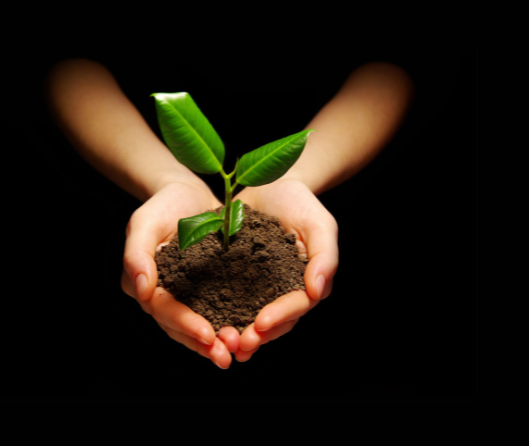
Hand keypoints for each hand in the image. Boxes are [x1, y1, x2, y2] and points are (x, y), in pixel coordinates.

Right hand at [120, 181, 235, 368]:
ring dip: (216, 344)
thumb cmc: (164, 203)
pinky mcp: (205, 291)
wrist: (190, 194)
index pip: (162, 310)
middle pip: (179, 327)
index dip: (184, 325)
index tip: (208, 334)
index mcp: (142, 284)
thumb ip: (137, 253)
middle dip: (202, 345)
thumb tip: (142, 292)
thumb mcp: (145, 221)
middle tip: (225, 357)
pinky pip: (216, 313)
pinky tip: (248, 336)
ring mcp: (183, 296)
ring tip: (238, 354)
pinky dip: (229, 326)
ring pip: (197, 327)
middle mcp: (160, 296)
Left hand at [217, 178, 338, 361]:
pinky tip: (203, 325)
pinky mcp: (234, 281)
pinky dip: (218, 316)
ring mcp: (258, 289)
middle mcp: (283, 292)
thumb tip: (317, 291)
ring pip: (250, 319)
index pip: (297, 306)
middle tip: (238, 345)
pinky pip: (226, 302)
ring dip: (237, 334)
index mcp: (306, 283)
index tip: (261, 323)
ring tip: (221, 344)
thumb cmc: (300, 202)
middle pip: (273, 322)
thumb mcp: (319, 223)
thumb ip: (325, 256)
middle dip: (257, 336)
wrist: (268, 183)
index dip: (281, 317)